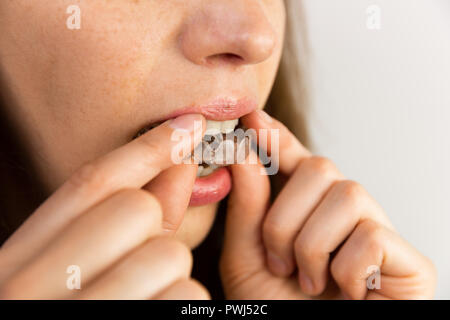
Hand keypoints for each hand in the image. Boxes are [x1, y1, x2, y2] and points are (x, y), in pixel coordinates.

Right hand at [0, 114, 209, 299]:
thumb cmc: (65, 312)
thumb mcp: (69, 276)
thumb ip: (117, 223)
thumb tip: (179, 167)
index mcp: (15, 264)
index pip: (89, 183)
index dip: (146, 149)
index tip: (189, 126)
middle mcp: (30, 289)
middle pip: (135, 210)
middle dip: (157, 229)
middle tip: (139, 264)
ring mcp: (77, 315)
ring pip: (168, 256)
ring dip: (173, 279)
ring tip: (143, 304)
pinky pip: (185, 299)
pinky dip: (184, 309)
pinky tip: (157, 319)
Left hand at [220, 110, 435, 299]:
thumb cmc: (280, 311)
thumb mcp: (248, 260)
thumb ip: (247, 208)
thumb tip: (245, 150)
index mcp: (307, 212)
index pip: (296, 159)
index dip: (276, 137)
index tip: (252, 117)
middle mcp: (345, 214)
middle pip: (321, 167)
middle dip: (284, 216)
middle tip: (279, 262)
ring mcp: (379, 234)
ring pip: (347, 194)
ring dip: (312, 245)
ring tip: (310, 282)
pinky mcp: (410, 261)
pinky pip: (371, 235)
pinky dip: (346, 269)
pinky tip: (347, 294)